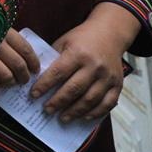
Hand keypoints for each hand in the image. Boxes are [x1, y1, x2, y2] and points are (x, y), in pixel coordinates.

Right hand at [0, 29, 40, 91]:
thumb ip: (6, 37)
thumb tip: (27, 59)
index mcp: (1, 28)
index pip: (25, 49)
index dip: (33, 62)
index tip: (35, 69)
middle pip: (18, 65)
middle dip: (24, 76)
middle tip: (24, 79)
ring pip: (6, 76)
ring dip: (10, 81)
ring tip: (10, 82)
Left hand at [30, 6, 139, 123]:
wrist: (110, 33)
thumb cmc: (82, 39)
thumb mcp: (64, 42)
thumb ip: (53, 59)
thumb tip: (39, 81)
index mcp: (78, 53)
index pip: (58, 72)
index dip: (45, 85)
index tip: (34, 95)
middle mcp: (94, 66)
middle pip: (74, 89)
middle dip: (58, 102)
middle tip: (47, 110)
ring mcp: (108, 76)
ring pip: (90, 99)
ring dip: (75, 111)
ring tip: (63, 118)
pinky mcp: (118, 84)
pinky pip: (108, 103)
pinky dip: (95, 113)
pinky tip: (83, 117)